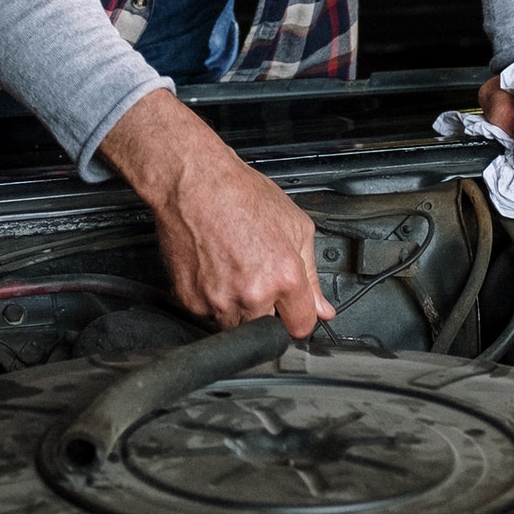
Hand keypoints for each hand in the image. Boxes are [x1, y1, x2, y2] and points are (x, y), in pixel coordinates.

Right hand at [100, 88, 335, 337]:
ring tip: (234, 272)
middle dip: (267, 312)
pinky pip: (206, 316)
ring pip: (234, 328)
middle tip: (257, 280)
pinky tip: (215, 271)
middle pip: (266, 331)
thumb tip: (323, 309)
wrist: (193, 182)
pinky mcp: (190, 301)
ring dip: (238, 310)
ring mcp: (218, 300)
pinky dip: (211, 301)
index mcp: (284, 276)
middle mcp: (251, 294)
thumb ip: (312, 274)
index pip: (301, 327)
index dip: (298, 316)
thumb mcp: (294, 224)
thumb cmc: (240, 194)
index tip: (292, 310)